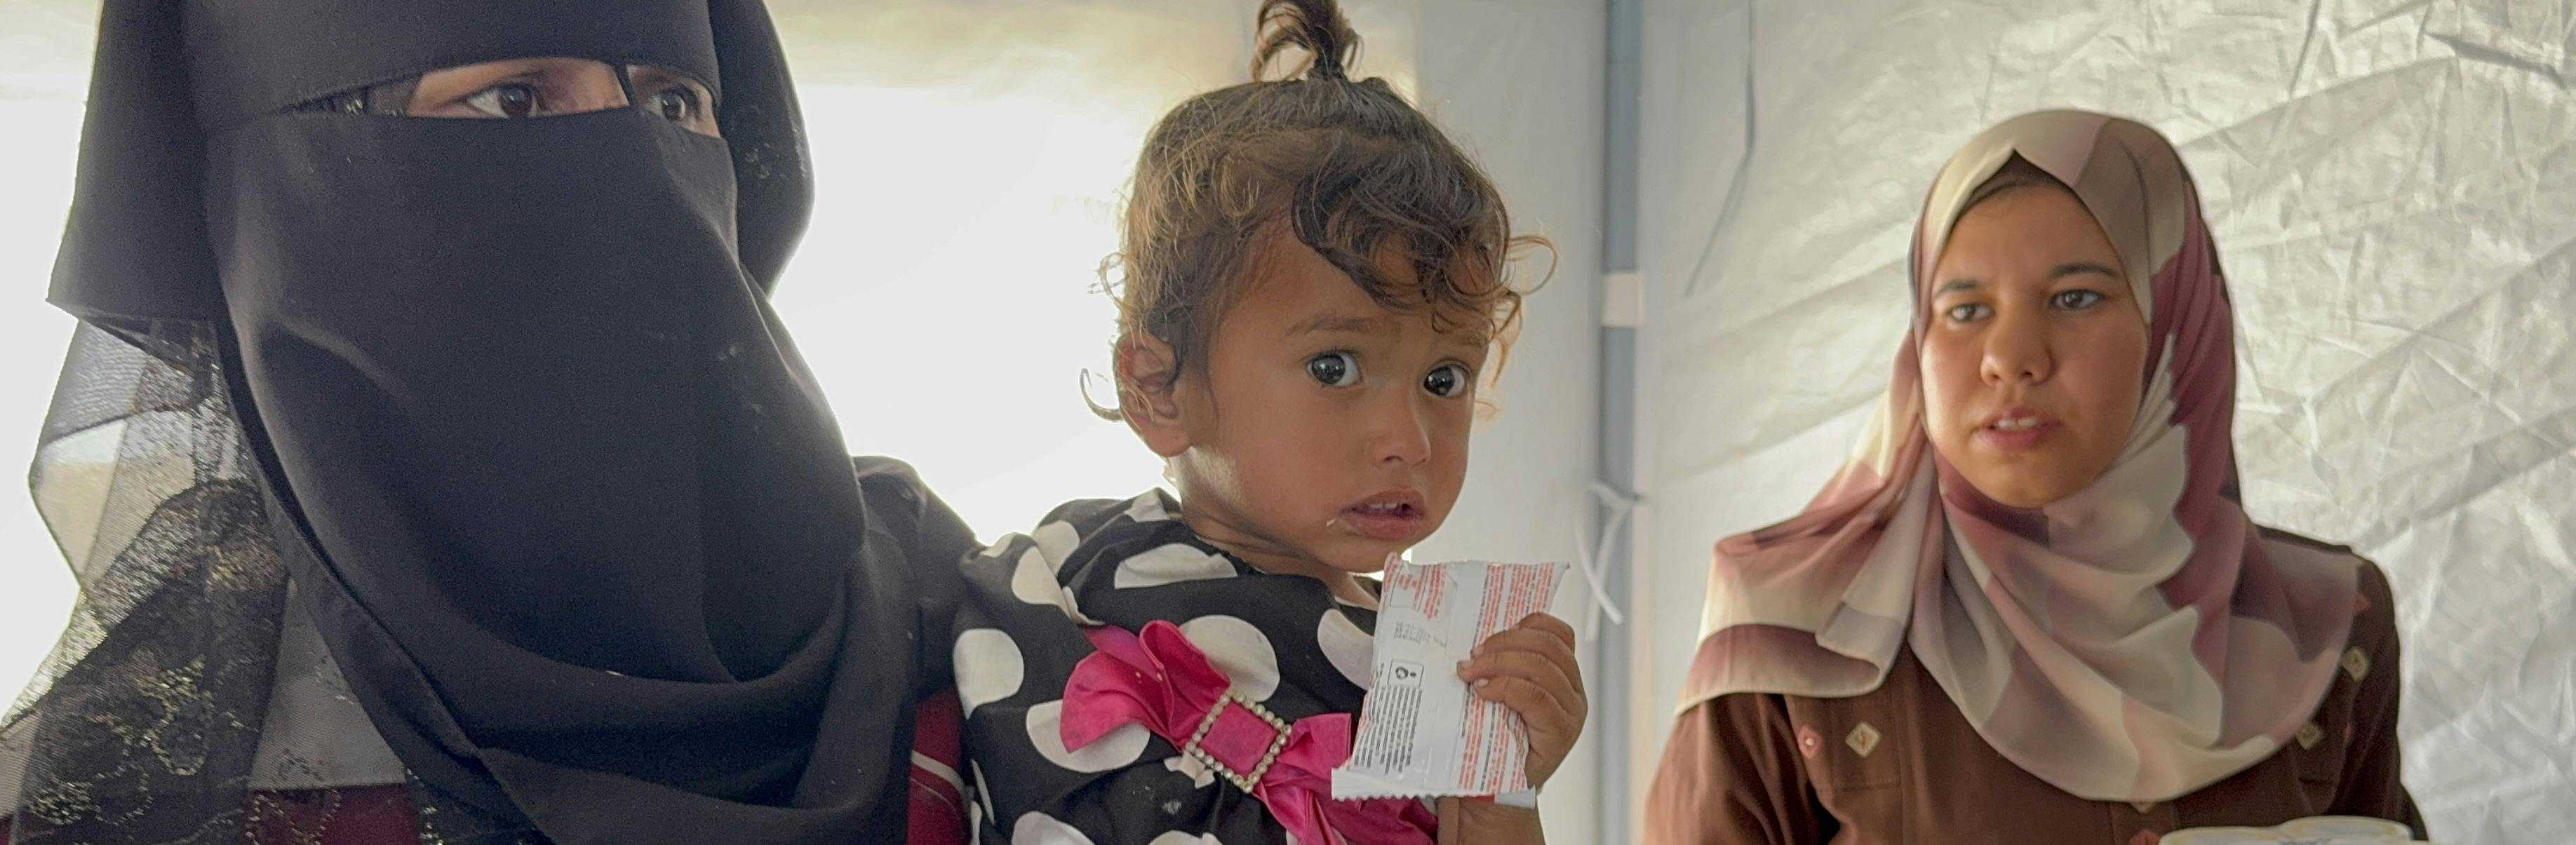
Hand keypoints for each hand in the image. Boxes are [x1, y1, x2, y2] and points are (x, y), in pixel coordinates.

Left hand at [1455, 612, 1584, 787]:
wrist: (1495, 788)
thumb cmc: (1494, 738)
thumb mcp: (1500, 694)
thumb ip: (1501, 667)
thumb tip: (1474, 639)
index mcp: (1563, 675)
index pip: (1558, 633)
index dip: (1527, 624)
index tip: (1490, 633)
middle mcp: (1573, 691)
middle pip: (1548, 645)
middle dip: (1504, 643)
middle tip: (1472, 655)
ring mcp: (1571, 712)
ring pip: (1541, 667)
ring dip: (1499, 663)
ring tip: (1470, 673)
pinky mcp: (1561, 733)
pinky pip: (1535, 696)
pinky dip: (1505, 687)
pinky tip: (1483, 692)